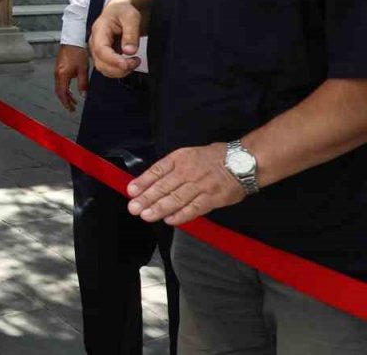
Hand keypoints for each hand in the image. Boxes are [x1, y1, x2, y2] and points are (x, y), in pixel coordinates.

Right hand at [53, 44, 89, 111]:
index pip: (62, 93)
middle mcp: (57, 74)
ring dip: (65, 95)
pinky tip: (71, 89)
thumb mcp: (83, 69)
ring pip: (59, 87)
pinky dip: (64, 88)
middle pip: (59, 92)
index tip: (72, 109)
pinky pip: (60, 82)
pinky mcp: (59, 68)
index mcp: (62, 75)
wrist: (72, 40)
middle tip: (72, 107)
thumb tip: (83, 95)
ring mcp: (57, 71)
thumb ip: (83, 83)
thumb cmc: (77, 52)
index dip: (67, 103)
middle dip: (66, 101)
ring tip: (73, 100)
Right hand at [88, 0, 142, 77]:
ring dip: (120, 71)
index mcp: (99, 30)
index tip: (127, 64)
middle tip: (136, 61)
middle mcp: (95, 42)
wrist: (119, 11)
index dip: (113, 60)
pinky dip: (120, 71)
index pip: (101, 50)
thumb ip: (131, 33)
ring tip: (134, 62)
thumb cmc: (123, 11)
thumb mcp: (131, 17)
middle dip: (119, 68)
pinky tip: (129, 63)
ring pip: (104, 69)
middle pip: (101, 63)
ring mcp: (98, 50)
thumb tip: (129, 51)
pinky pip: (108, 69)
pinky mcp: (104, 56)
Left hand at [127, 143, 245, 225]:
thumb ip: (172, 168)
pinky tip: (169, 220)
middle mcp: (188, 171)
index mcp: (180, 159)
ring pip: (176, 198)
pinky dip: (181, 215)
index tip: (130, 191)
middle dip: (146, 198)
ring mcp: (200, 185)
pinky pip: (194, 208)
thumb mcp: (189, 154)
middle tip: (133, 208)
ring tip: (145, 215)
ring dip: (159, 208)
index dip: (143, 181)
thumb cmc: (213, 157)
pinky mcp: (213, 198)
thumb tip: (151, 181)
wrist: (244, 161)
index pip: (157, 170)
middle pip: (163, 186)